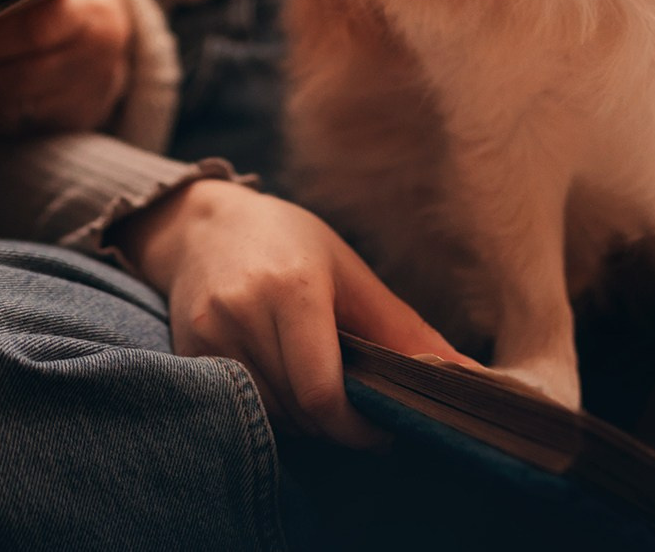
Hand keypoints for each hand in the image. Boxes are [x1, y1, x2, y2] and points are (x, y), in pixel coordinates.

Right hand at [113, 177, 472, 448]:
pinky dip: (269, 405)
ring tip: (313, 378)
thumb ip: (403, 329)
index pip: (324, 394)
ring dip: (302, 416)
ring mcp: (208, 334)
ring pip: (271, 415)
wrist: (201, 224)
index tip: (384, 429)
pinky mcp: (187, 351)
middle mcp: (242, 313)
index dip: (359, 427)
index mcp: (291, 289)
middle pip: (300, 411)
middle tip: (354, 402)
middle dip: (336, 421)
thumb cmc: (287, 242)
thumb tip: (468, 377)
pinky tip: (279, 375)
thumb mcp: (349, 271)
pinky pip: (241, 405)